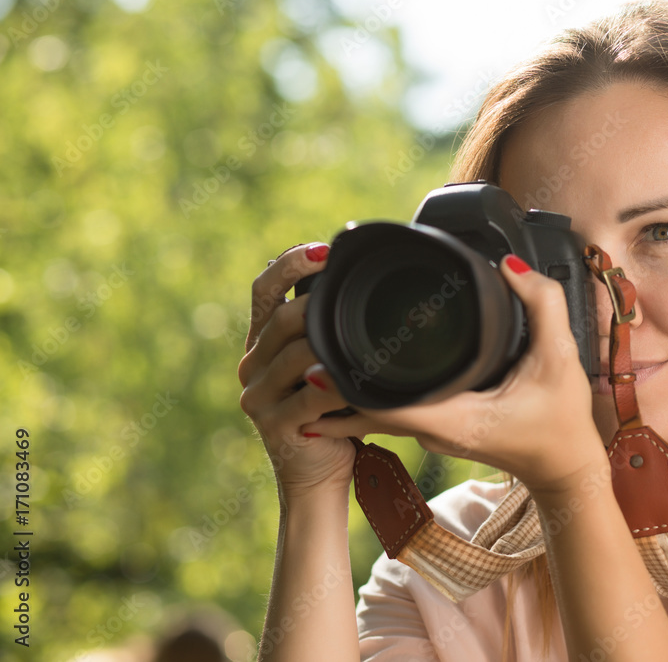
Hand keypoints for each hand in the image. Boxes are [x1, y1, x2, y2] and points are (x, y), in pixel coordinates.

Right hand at [237, 243, 414, 499]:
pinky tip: (350, 381)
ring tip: (359, 342)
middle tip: (350, 301)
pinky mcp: (274, 424)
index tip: (325, 249)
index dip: (290, 263)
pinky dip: (332, 388)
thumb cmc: (332, 413)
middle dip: (316, 307)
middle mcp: (251, 365)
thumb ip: (329, 332)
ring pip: (293, 356)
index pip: (264, 290)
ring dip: (328, 347)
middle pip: (280, 320)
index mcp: (262, 343)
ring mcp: (257, 396)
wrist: (318, 472)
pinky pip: (306, 398)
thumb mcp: (327, 364)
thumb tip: (362, 288)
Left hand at [301, 254, 607, 494]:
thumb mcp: (561, 357)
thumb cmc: (563, 421)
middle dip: (331, 386)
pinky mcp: (437, 430)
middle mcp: (435, 432)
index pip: (384, 406)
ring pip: (373, 415)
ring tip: (307, 364)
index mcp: (456, 420)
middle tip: (298, 351)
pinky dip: (364, 400)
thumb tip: (509, 264)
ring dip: (342, 395)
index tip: (316, 362)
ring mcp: (433, 435)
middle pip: (365, 410)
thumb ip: (542, 304)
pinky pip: (389, 415)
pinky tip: (344, 382)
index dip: (346, 387)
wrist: (565, 468)